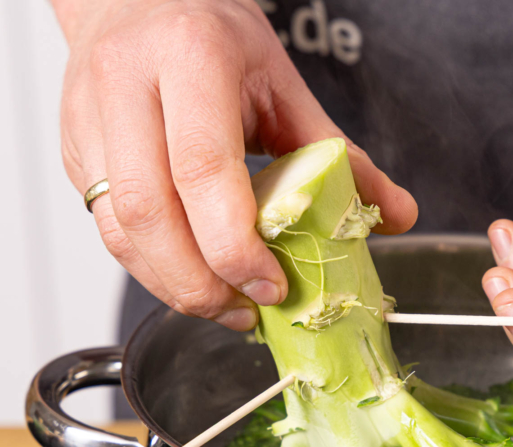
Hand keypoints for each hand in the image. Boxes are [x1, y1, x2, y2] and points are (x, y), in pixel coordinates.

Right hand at [55, 0, 416, 330]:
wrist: (138, 3)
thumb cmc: (212, 37)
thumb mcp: (285, 84)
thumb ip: (342, 155)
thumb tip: (396, 215)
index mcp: (190, 58)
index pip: (202, 169)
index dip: (234, 244)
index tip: (270, 285)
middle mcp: (126, 86)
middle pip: (149, 212)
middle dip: (200, 282)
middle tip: (246, 309)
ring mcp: (90, 121)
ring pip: (118, 230)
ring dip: (174, 285)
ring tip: (224, 305)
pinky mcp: (75, 152)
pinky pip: (108, 228)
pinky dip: (153, 267)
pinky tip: (191, 277)